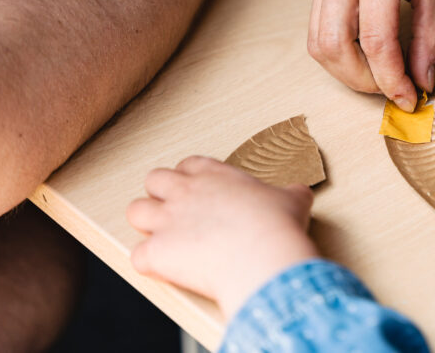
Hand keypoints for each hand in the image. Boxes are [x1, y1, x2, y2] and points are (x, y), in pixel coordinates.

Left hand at [127, 156, 319, 319]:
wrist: (263, 257)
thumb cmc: (278, 226)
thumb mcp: (292, 199)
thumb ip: (289, 193)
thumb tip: (299, 193)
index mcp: (215, 175)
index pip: (188, 165)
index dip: (191, 178)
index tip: (200, 192)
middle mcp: (186, 192)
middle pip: (154, 180)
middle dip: (161, 196)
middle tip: (179, 214)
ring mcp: (168, 221)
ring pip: (135, 211)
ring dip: (147, 224)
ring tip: (164, 239)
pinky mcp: (157, 252)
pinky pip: (137, 255)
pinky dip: (148, 264)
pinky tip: (165, 270)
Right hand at [309, 0, 434, 110]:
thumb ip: (429, 37)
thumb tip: (422, 82)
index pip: (375, 43)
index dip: (392, 80)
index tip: (410, 97)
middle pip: (332, 48)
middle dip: (362, 81)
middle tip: (393, 90)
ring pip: (316, 41)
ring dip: (345, 70)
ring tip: (380, 76)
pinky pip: (317, 24)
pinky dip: (339, 48)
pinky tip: (368, 51)